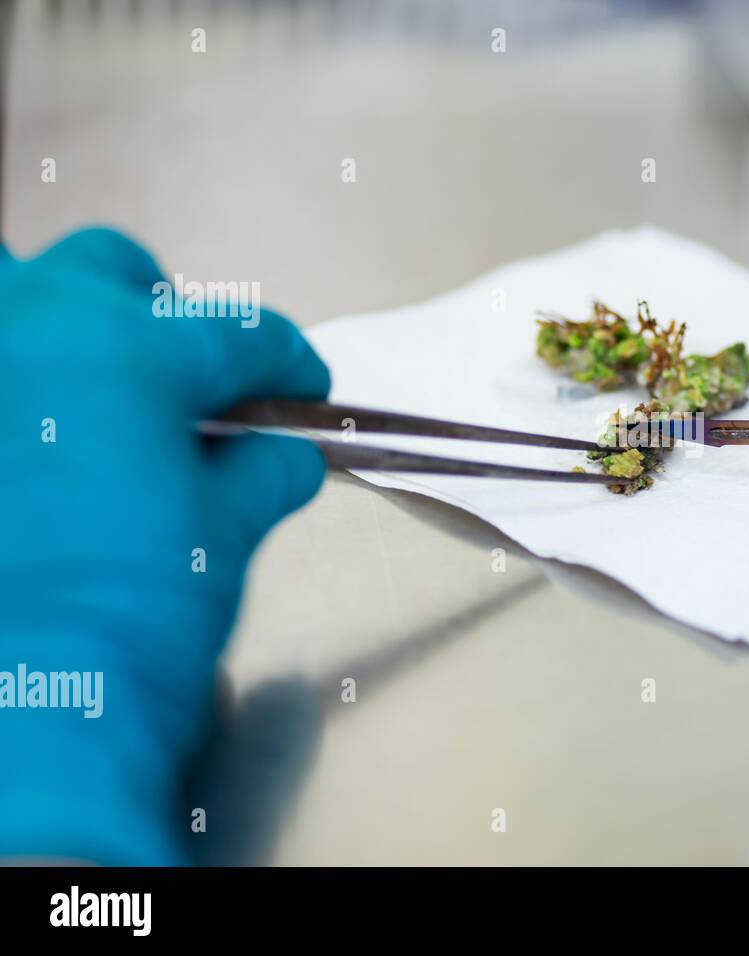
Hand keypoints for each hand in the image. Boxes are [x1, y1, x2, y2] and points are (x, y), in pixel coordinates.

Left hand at [0, 228, 328, 862]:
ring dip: (57, 323)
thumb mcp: (222, 540)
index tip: (302, 385)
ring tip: (86, 394)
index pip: (237, 330)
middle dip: (164, 316)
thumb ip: (260, 475)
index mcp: (130, 352)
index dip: (286, 358)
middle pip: (112, 273)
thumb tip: (284, 456)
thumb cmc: (127, 628)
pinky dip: (17, 396)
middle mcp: (28, 331)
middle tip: (193, 389)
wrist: (20, 726)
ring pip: (10, 288)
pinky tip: (34, 454)